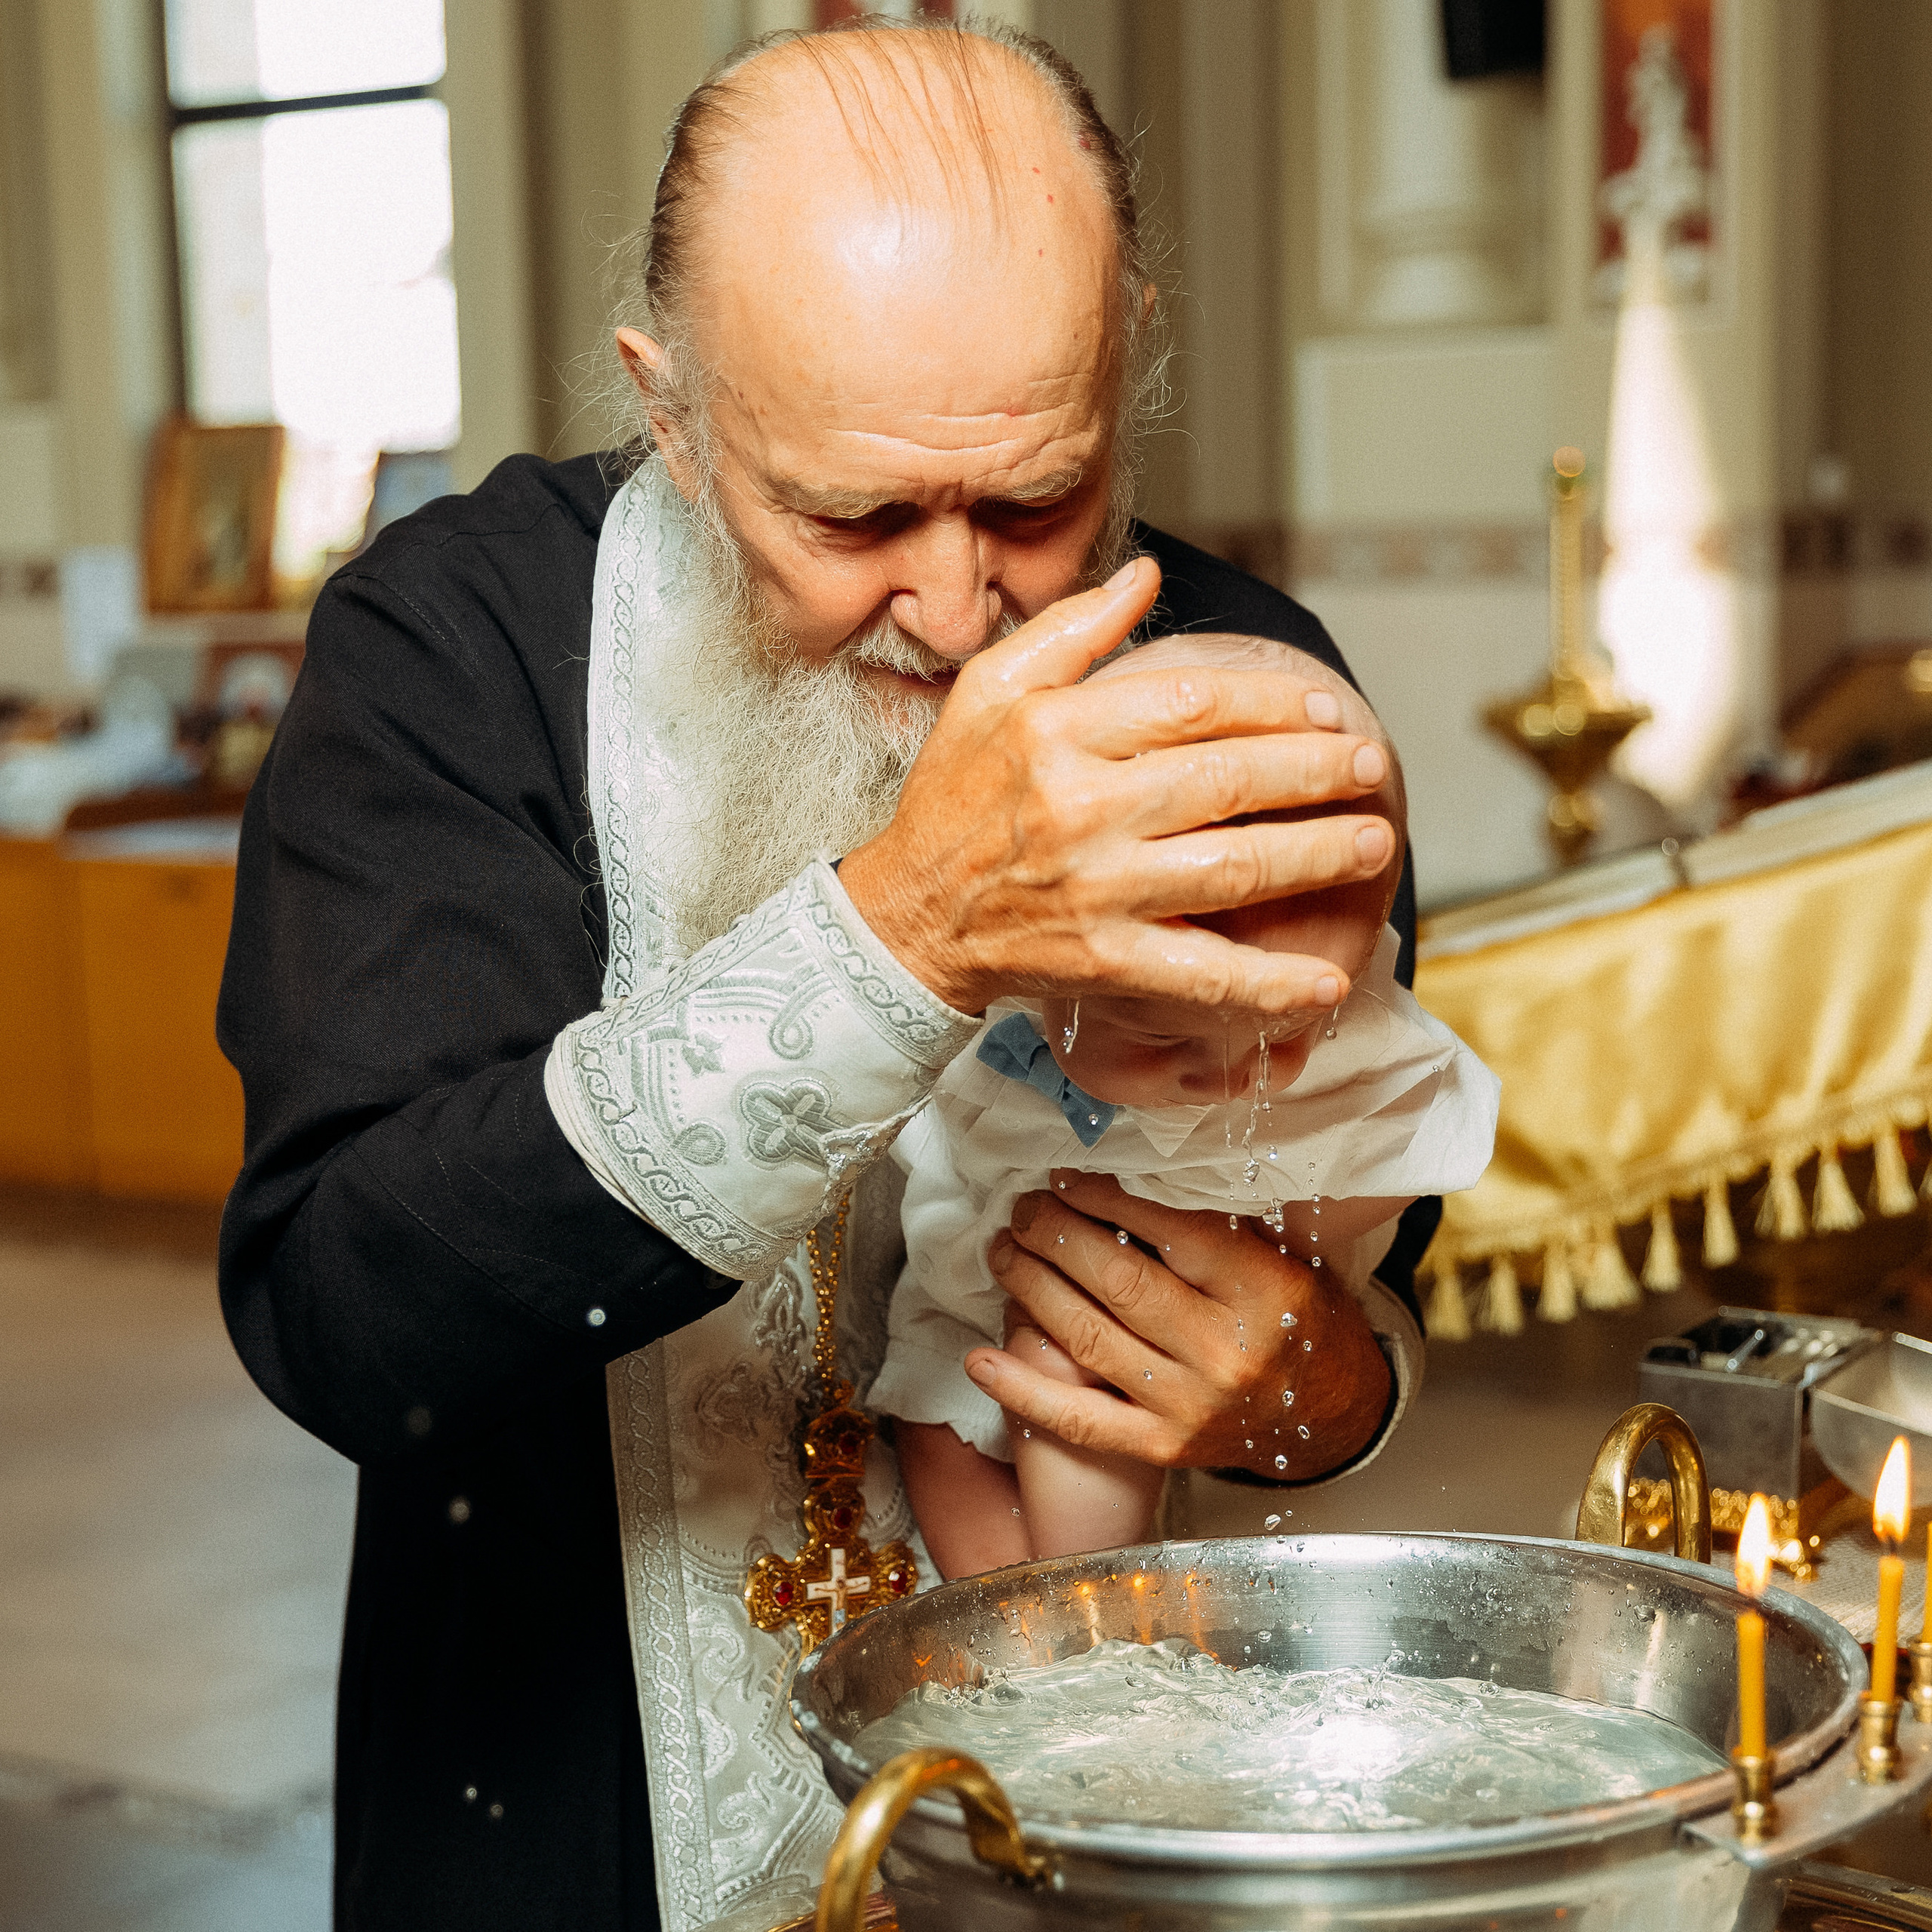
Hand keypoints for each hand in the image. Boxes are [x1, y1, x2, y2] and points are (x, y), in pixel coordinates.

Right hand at [838, 559, 1395, 1017]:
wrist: (906, 917)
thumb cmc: (951, 800)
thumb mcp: (987, 692)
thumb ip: (1069, 630)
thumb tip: (1145, 577)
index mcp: (1057, 732)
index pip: (1194, 704)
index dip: (1276, 704)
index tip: (1327, 711)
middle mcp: (1080, 808)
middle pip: (1229, 778)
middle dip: (1317, 771)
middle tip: (1372, 766)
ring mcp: (1096, 890)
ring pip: (1233, 867)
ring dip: (1318, 855)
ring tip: (1375, 841)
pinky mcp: (1104, 962)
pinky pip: (1201, 973)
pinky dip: (1270, 983)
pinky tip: (1327, 981)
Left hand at [962, 1170, 1390, 1479]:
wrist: (1332, 1416)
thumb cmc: (1302, 1320)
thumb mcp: (1286, 1257)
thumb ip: (1220, 1220)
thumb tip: (1136, 1169)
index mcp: (1264, 1291)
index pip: (1170, 1230)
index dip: (1106, 1198)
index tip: (1067, 1177)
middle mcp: (1226, 1351)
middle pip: (1119, 1281)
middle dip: (1056, 1235)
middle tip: (1024, 1209)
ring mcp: (1189, 1405)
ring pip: (1088, 1338)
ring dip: (1031, 1288)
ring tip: (1003, 1251)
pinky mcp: (1161, 1447)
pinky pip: (1079, 1420)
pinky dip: (1023, 1389)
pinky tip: (979, 1359)